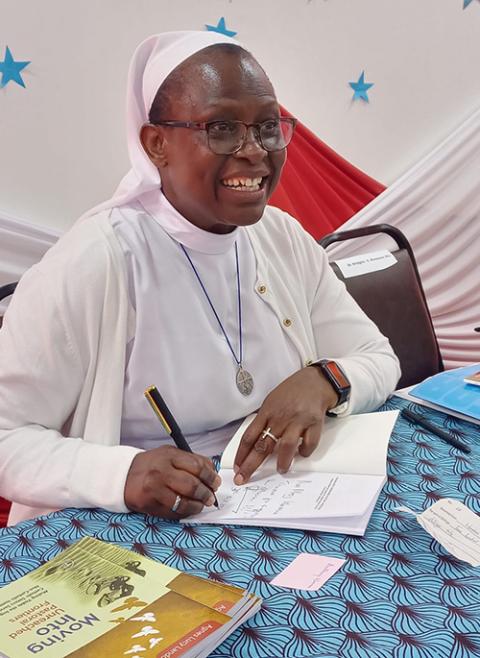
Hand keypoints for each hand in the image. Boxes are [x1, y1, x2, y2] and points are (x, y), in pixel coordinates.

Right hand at [124, 446, 220, 517]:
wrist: (123, 475)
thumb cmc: (151, 464)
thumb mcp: (170, 454)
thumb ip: (191, 460)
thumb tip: (211, 473)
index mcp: (169, 456)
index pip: (197, 466)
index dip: (210, 477)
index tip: (215, 482)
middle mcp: (161, 472)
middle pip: (192, 485)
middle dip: (206, 493)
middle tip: (211, 497)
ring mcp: (154, 490)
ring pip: (184, 502)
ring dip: (197, 506)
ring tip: (202, 504)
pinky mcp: (150, 505)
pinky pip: (173, 513)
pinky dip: (185, 513)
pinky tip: (189, 509)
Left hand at [233, 366, 337, 483]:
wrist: (315, 381)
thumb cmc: (291, 392)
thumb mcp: (271, 402)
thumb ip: (264, 420)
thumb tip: (253, 443)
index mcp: (267, 412)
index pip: (249, 436)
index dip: (241, 454)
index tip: (237, 467)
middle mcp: (281, 417)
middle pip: (263, 445)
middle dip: (250, 465)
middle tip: (243, 478)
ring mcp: (298, 421)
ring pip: (286, 446)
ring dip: (282, 462)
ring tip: (280, 470)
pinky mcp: (314, 424)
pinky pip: (308, 444)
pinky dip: (304, 451)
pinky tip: (301, 453)